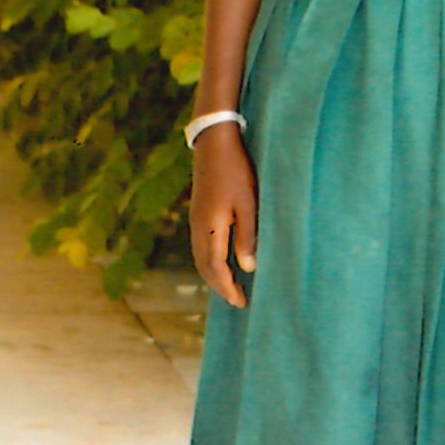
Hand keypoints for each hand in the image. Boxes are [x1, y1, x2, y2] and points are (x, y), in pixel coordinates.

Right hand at [190, 123, 257, 308]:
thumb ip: (247, 236)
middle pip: (204, 266)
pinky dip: (210, 260)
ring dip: (214, 274)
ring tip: (231, 286)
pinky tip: (223, 261)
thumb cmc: (236, 170)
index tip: (241, 302)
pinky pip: (201, 245)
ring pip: (200, 256)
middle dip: (219, 286)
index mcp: (210, 226)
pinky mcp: (198, 212)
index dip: (227, 288)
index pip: (216, 267)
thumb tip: (247, 267)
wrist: (215, 141)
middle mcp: (197, 226)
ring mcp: (195, 218)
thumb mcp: (248, 204)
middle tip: (237, 300)